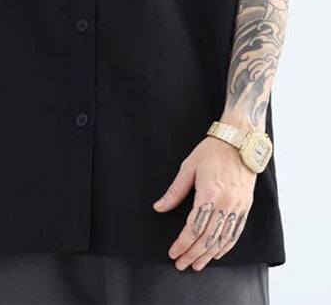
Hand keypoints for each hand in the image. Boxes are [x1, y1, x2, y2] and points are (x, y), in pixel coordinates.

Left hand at [152, 136, 256, 269]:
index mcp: (209, 193)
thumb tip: (159, 207)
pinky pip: (236, 232)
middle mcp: (225, 202)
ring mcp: (238, 206)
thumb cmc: (213, 151)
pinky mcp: (245, 206)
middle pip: (207, 237)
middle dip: (193, 254)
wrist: (239, 140)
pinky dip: (226, 246)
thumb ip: (175, 191)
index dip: (183, 243)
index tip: (174, 252)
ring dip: (208, 254)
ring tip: (197, 264)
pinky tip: (217, 253)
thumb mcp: (188, 167)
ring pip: (222, 239)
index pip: (194, 227)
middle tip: (182, 264)